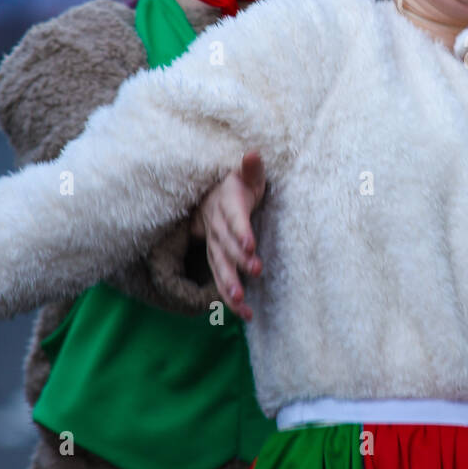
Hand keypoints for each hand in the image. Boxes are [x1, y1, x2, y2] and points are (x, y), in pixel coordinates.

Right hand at [192, 151, 266, 320]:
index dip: (240, 230)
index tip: (251, 243)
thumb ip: (252, 168)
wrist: (211, 195)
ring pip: (219, 265)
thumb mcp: (247, 174)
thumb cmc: (238, 185)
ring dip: (229, 284)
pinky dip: (230, 298)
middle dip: (239, 259)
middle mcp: (216, 225)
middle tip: (256, 270)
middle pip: (225, 244)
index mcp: (226, 203)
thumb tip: (254, 154)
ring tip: (242, 301)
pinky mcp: (216, 258)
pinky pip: (220, 278)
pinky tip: (245, 313)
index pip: (233, 217)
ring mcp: (213, 243)